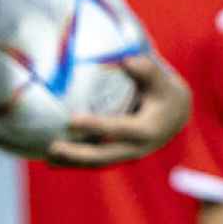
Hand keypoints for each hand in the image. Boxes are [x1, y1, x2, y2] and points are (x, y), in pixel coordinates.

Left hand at [44, 54, 189, 167]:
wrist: (175, 114)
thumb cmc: (164, 91)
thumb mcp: (162, 79)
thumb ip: (148, 70)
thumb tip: (126, 61)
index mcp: (148, 131)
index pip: (118, 129)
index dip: (96, 126)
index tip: (73, 120)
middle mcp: (137, 148)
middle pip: (105, 155)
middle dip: (78, 154)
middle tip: (53, 147)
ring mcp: (126, 155)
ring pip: (97, 162)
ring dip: (73, 162)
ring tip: (47, 156)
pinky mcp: (118, 155)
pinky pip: (95, 160)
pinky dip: (75, 161)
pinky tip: (53, 158)